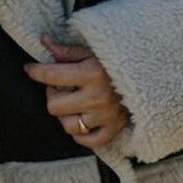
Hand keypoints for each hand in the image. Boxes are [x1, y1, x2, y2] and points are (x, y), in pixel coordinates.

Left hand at [23, 35, 129, 149]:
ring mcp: (106, 116)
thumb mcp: (93, 51)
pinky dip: (81, 134)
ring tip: (72, 103)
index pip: (50, 75)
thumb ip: (67, 51)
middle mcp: (97, 97)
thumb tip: (43, 40)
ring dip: (65, 115)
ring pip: (67, 125)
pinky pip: (88, 141)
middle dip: (52, 94)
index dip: (34, 71)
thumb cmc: (117, 62)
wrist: (152, 74)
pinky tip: (82, 120)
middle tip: (61, 87)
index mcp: (92, 73)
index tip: (30, 68)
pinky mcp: (114, 130)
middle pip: (53, 106)